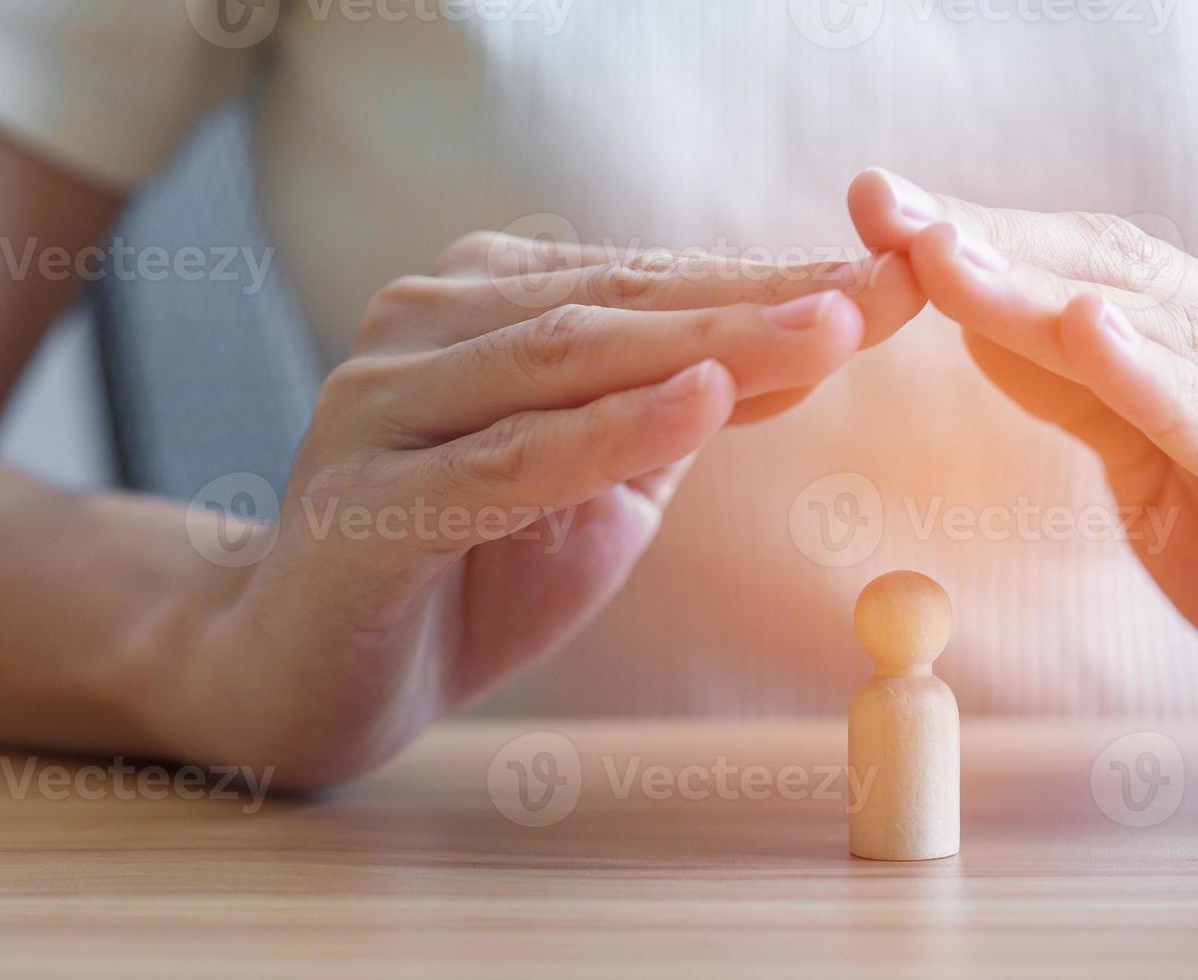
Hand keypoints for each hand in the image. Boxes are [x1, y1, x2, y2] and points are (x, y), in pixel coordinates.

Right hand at [150, 231, 925, 785]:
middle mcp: (427, 329)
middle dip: (769, 297)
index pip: (653, 281)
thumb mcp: (595, 482)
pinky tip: (699, 403)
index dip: (780, 278)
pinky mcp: (367, 507)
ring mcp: (384, 409)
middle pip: (623, 304)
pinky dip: (606, 436)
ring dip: (711, 345)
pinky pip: (506, 464)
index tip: (902, 276)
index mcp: (484, 304)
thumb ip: (677, 411)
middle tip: (891, 287)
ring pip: (570, 364)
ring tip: (828, 329)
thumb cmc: (459, 569)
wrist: (296, 671)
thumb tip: (815, 341)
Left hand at [849, 170, 1197, 788]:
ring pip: (1183, 346)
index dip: (984, 236)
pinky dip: (1177, 395)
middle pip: (1126, 283)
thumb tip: (989, 323)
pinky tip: (1102, 347)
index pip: (1097, 270)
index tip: (871, 204)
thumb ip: (1100, 407)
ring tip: (950, 253)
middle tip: (879, 202)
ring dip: (1056, 294)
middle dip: (993, 241)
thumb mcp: (1183, 486)